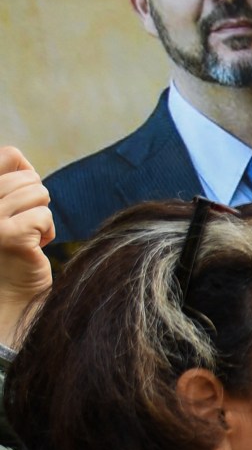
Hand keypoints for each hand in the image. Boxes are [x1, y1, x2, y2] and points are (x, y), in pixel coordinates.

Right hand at [0, 148, 54, 350]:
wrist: (7, 294)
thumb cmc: (9, 250)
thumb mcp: (5, 209)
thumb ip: (10, 182)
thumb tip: (20, 159)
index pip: (8, 155)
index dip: (26, 175)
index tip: (21, 203)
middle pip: (30, 177)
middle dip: (37, 203)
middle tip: (24, 227)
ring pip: (40, 194)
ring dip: (42, 219)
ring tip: (27, 237)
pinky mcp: (12, 235)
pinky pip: (45, 216)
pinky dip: (47, 233)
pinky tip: (33, 248)